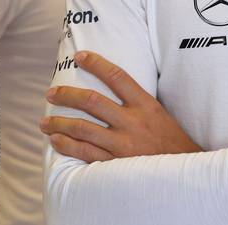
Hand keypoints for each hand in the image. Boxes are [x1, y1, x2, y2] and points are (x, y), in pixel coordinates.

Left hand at [41, 50, 201, 162]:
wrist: (183, 171)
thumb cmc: (171, 141)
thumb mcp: (159, 113)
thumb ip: (138, 102)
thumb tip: (114, 86)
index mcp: (145, 104)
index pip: (117, 76)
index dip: (96, 63)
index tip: (80, 56)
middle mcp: (132, 121)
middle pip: (92, 101)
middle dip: (67, 95)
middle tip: (50, 93)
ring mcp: (123, 144)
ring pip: (83, 128)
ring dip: (60, 123)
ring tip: (44, 121)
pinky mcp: (116, 163)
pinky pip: (85, 152)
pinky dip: (67, 145)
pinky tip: (55, 140)